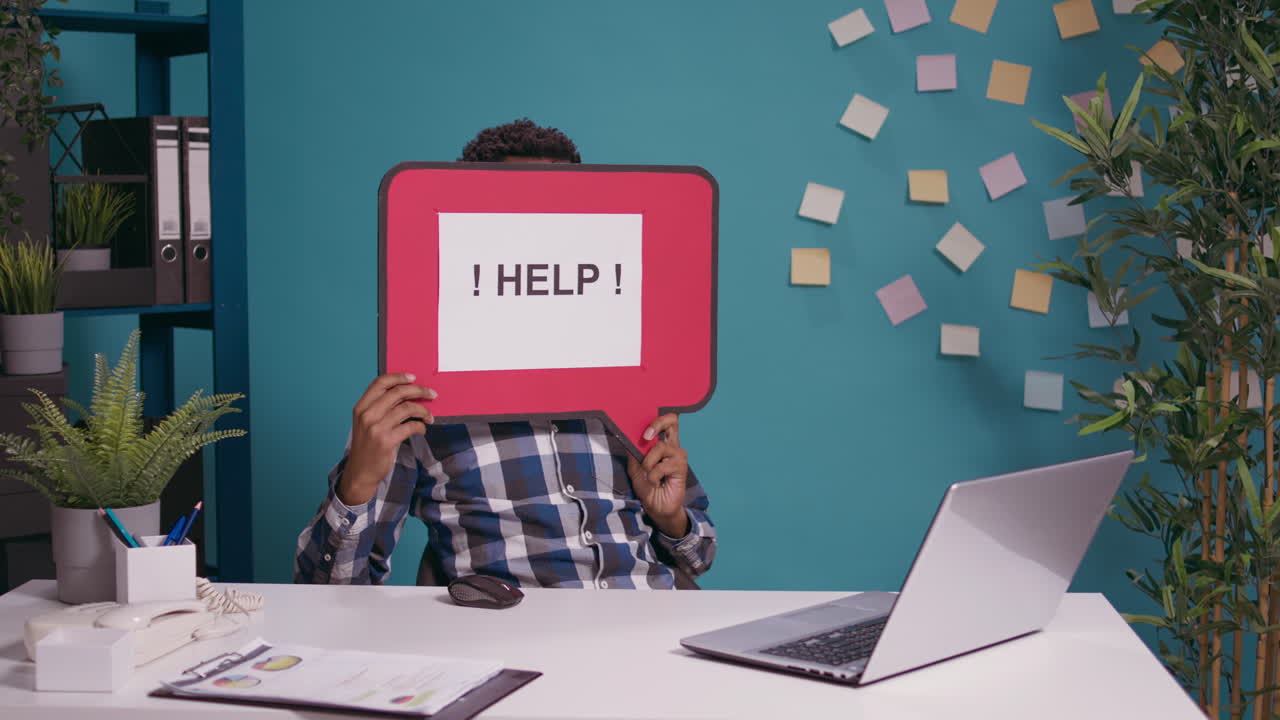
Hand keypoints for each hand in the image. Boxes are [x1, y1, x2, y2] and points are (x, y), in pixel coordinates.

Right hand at [339, 373, 435, 505]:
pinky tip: (422, 429)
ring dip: (423, 411)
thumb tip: (407, 393)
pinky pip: (411, 426)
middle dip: (419, 390)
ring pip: (408, 408)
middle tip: (431, 394)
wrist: (360, 472)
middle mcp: (367, 415)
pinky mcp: (387, 441)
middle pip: (398, 392)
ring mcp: (376, 428)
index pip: (380, 383)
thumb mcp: (366, 423)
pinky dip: (421, 426)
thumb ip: (381, 407)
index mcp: (361, 407)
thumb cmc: (367, 446)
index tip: (413, 378)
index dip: (398, 377)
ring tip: (429, 417)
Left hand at [627, 413, 689, 537]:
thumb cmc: (647, 487)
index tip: (642, 429)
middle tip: (646, 436)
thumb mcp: (634, 468)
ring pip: (660, 446)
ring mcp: (678, 456)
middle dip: (657, 424)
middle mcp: (672, 446)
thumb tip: (629, 437)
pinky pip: (663, 465)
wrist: (656, 508)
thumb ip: (634, 453)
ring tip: (647, 474)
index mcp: (662, 444)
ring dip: (648, 462)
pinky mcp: (681, 468)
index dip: (655, 419)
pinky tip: (655, 482)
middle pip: (672, 421)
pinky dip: (653, 475)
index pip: (665, 422)